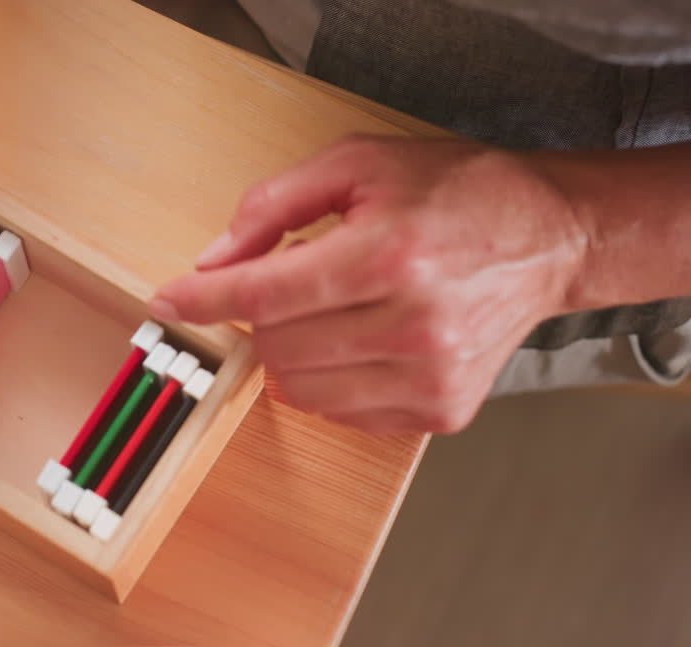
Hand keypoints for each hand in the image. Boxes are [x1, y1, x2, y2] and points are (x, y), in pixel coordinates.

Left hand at [151, 135, 590, 433]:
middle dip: (262, 312)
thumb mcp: (361, 164)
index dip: (203, 297)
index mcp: (388, 255)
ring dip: (292, 348)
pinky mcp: (441, 411)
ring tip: (337, 306)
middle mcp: (412, 325)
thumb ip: (275, 206)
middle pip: (274, 344)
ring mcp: (430, 378)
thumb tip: (212, 259)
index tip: (167, 300)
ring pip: (299, 387)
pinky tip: (362, 339)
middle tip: (297, 279)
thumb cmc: (454, 193)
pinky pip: (340, 411)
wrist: (550, 238)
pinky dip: (329, 378)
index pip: (263, 293)